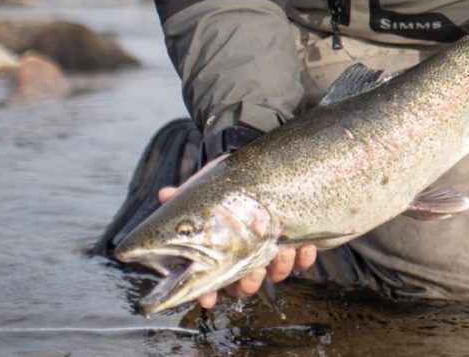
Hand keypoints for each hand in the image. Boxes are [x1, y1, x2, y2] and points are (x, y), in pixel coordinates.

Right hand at [154, 185, 315, 307]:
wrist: (268, 169)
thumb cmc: (232, 182)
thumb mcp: (209, 187)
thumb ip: (187, 195)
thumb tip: (164, 194)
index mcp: (221, 250)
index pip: (209, 280)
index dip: (206, 292)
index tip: (208, 298)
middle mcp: (245, 257)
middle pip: (244, 286)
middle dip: (250, 282)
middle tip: (255, 269)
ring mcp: (270, 253)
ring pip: (274, 275)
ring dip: (279, 268)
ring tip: (284, 249)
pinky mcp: (295, 246)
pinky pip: (302, 262)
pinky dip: (304, 258)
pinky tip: (304, 246)